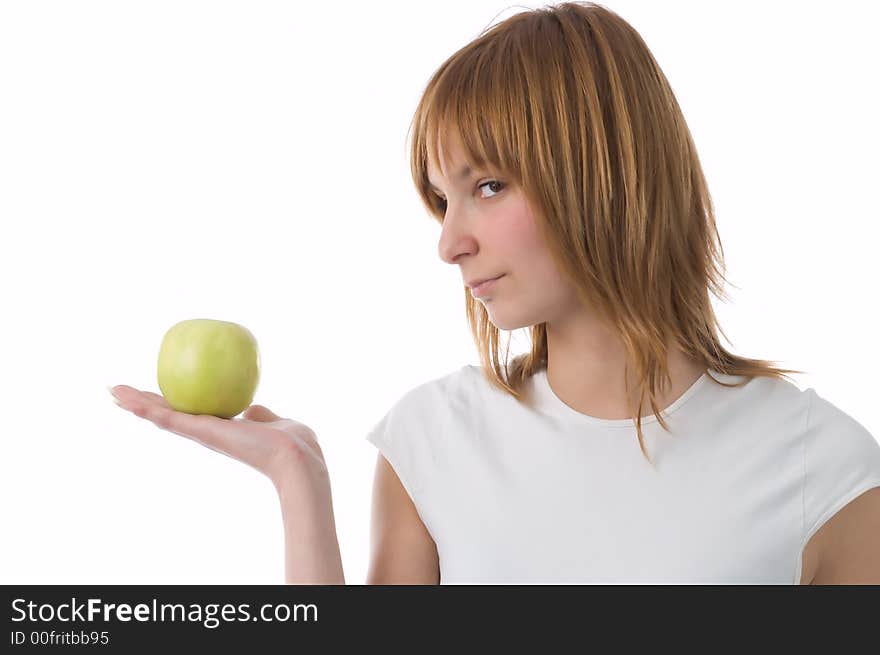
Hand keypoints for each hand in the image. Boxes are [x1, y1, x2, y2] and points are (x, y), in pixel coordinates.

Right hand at [108, 385, 328, 496]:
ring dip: (136, 404)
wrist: (295, 457)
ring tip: (112, 392)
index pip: (191, 413)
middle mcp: (208, 432)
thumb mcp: (273, 422)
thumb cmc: (292, 442)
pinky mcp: (202, 432)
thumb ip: (259, 415)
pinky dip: (146, 407)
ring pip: (162, 417)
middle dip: (144, 404)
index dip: (170, 404)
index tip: (152, 395)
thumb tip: (251, 409)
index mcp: (223, 429)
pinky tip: (127, 398)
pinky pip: (169, 417)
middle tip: (119, 393)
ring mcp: (203, 433)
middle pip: (169, 416)